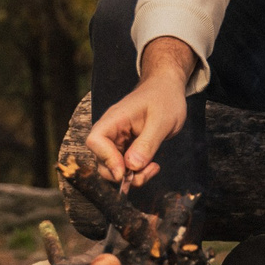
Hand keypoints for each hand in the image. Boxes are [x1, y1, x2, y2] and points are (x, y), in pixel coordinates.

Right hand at [84, 37, 192, 191]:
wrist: (168, 88)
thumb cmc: (164, 98)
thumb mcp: (162, 121)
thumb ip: (147, 144)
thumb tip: (131, 166)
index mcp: (114, 120)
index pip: (95, 141)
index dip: (106, 159)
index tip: (124, 171)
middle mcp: (111, 132)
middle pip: (102, 161)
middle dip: (121, 174)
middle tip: (146, 172)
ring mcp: (118, 141)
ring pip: (114, 168)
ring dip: (132, 176)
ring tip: (153, 168)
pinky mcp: (127, 148)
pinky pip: (126, 166)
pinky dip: (138, 172)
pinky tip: (153, 166)